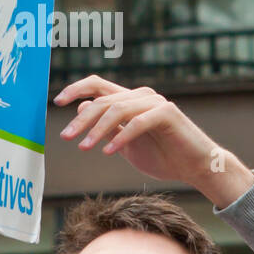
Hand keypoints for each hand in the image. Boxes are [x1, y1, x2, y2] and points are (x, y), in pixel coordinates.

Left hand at [53, 75, 253, 204]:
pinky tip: (108, 153)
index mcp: (130, 100)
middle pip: (103, 100)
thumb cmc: (162, 157)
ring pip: (117, 109)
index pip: (99, 86)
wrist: (196, 168)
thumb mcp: (125, 144)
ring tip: (84, 147)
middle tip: (65, 137)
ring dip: (97, 130)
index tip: (57, 102)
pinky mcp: (167, 114)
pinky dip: (120, 137)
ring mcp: (155, 103)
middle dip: (81, 120)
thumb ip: (106, 128)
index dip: (76, 89)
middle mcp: (142, 96)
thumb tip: (81, 110)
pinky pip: (137, 123)